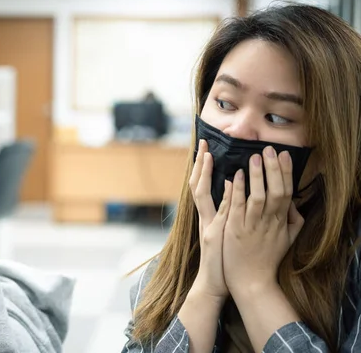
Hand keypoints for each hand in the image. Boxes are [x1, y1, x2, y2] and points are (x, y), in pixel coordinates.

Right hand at [189, 140, 232, 301]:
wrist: (214, 283)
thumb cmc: (223, 259)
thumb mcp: (223, 231)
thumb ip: (226, 209)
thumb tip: (231, 186)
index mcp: (207, 215)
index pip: (201, 185)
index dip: (201, 166)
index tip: (205, 147)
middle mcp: (203, 217)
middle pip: (196, 184)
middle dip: (199, 164)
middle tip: (202, 143)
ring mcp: (206, 226)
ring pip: (201, 195)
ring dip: (205, 174)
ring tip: (208, 156)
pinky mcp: (213, 237)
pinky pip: (219, 213)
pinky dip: (223, 198)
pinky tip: (228, 183)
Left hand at [223, 147, 304, 297]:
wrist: (251, 282)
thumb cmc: (267, 259)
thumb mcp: (287, 240)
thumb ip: (293, 221)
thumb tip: (294, 202)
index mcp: (280, 222)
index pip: (286, 193)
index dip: (285, 173)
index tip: (284, 155)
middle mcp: (268, 223)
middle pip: (275, 192)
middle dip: (273, 169)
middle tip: (269, 149)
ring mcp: (251, 226)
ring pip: (257, 197)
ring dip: (257, 176)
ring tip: (254, 157)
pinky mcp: (234, 230)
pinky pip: (237, 207)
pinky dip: (238, 191)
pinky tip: (236, 177)